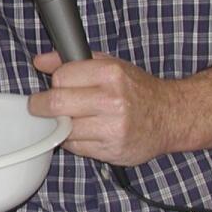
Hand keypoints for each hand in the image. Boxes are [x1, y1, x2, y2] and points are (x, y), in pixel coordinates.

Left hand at [27, 50, 177, 166]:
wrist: (171, 116)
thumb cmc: (137, 90)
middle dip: (42, 106)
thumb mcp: (110, 65)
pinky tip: (85, 132)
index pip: (61, 77)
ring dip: (60, 125)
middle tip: (41, 106)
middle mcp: (112, 100)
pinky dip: (73, 141)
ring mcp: (112, 128)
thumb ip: (73, 62)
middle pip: (57, 103)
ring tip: (71, 119)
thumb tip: (40, 62)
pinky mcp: (111, 150)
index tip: (56, 86)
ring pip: (64, 129)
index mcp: (111, 73)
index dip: (54, 81)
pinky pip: (75, 147)